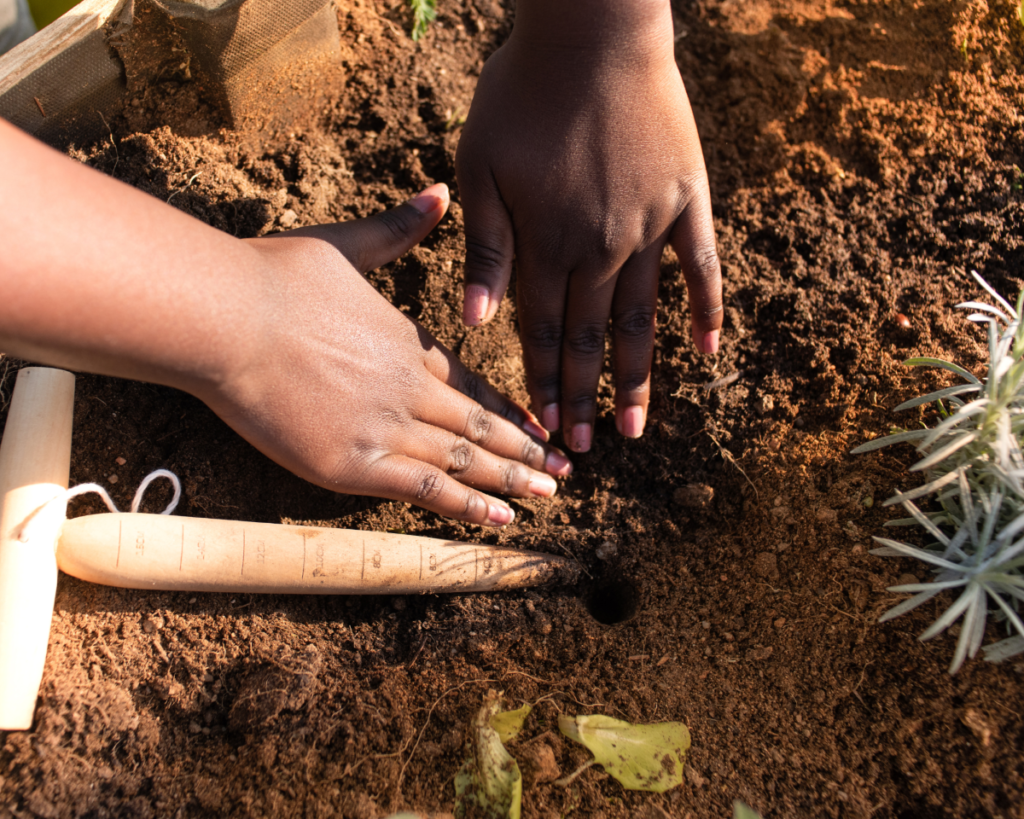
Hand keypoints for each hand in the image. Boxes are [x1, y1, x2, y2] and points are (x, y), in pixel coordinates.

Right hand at [204, 185, 571, 525]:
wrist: (226, 318)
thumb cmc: (275, 278)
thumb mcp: (344, 244)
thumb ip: (398, 228)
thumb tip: (440, 193)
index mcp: (410, 343)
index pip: (475, 384)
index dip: (510, 409)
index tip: (541, 426)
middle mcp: (411, 389)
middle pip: (481, 426)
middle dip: (526, 451)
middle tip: (566, 472)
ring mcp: (386, 429)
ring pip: (464, 460)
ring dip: (510, 480)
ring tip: (548, 496)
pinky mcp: (353, 466)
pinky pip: (425, 489)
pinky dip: (466, 506)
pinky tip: (501, 519)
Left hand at [455, 0, 722, 451]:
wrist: (592, 29)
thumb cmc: (522, 92)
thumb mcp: (481, 165)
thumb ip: (485, 249)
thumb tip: (477, 323)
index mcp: (546, 243)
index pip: (539, 332)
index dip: (540, 382)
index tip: (543, 428)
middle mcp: (599, 248)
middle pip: (588, 338)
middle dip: (584, 397)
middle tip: (585, 448)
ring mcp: (648, 228)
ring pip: (642, 319)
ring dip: (638, 376)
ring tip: (639, 427)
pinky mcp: (685, 201)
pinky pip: (701, 267)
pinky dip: (706, 311)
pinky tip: (708, 352)